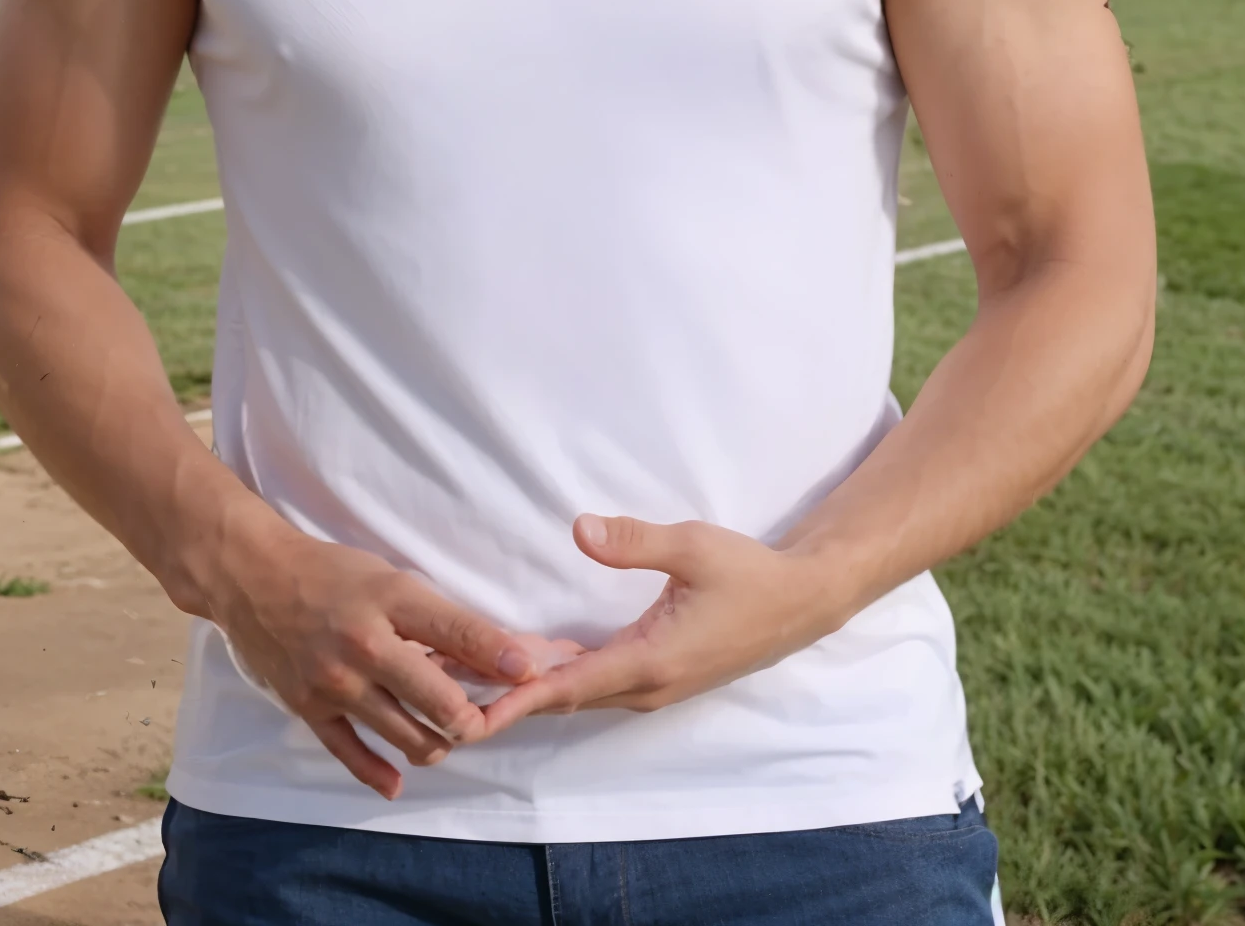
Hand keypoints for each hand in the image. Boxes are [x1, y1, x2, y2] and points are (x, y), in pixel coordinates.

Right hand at [209, 522, 544, 798]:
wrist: (253, 578)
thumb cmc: (331, 573)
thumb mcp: (388, 578)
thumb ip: (433, 617)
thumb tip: (489, 651)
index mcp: (391, 599)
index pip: (458, 632)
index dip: (500, 655)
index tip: (531, 671)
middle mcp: (365, 644)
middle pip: (438, 699)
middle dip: (471, 716)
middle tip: (485, 718)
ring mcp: (335, 682)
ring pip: (405, 735)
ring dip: (436, 743)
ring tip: (447, 736)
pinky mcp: (309, 709)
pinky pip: (351, 754)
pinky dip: (379, 773)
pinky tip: (399, 780)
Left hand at [480, 513, 842, 731]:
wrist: (800, 601)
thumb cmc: (748, 572)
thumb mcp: (693, 546)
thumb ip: (635, 541)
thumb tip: (579, 531)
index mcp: (648, 661)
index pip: (565, 686)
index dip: (513, 700)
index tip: (468, 713)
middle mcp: (643, 686)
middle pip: (560, 698)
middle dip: (502, 699)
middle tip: (443, 695)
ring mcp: (651, 685)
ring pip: (576, 692)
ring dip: (524, 690)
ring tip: (469, 680)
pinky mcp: (657, 674)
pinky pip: (594, 682)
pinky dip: (556, 677)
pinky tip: (526, 663)